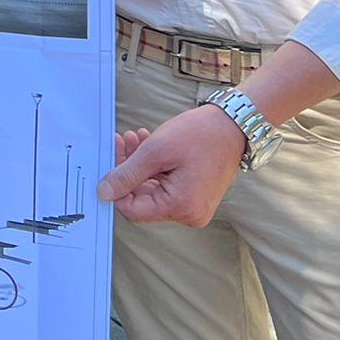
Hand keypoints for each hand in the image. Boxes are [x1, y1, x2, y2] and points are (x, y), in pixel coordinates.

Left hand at [96, 105, 246, 226]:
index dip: (116, 189)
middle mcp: (189, 214)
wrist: (235, 125)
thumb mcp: (156, 151)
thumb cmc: (200, 135)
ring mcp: (193, 206)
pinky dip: (153, 166)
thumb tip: (103, 193)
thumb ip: (127, 173)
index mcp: (181, 207)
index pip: (133, 210)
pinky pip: (165, 185)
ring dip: (139, 164)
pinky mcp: (194, 195)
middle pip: (142, 198)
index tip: (108, 162)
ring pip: (151, 189)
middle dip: (127, 169)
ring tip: (135, 137)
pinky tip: (147, 143)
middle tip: (122, 140)